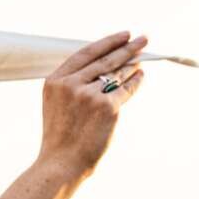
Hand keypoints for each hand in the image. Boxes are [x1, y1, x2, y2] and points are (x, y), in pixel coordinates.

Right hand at [37, 30, 147, 177]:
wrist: (60, 163)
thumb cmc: (60, 136)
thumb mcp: (57, 104)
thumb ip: (73, 82)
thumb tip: (107, 63)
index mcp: (55, 82)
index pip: (86, 53)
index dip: (107, 42)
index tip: (124, 35)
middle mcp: (71, 85)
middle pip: (105, 59)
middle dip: (127, 47)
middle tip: (143, 39)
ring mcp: (89, 95)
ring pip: (117, 74)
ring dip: (132, 64)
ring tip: (142, 58)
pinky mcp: (106, 107)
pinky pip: (126, 89)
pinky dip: (135, 81)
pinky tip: (141, 76)